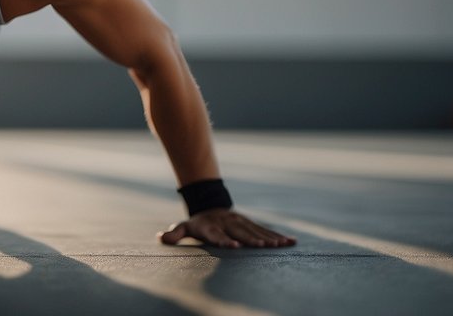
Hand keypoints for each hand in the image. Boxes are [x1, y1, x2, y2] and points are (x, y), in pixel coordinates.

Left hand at [159, 208, 295, 248]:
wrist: (210, 206)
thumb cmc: (198, 223)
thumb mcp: (185, 227)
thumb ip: (176, 234)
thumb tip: (161, 238)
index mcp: (212, 226)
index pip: (217, 235)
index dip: (224, 240)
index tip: (233, 246)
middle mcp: (228, 223)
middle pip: (240, 232)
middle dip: (252, 239)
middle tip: (264, 246)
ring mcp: (241, 222)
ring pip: (256, 230)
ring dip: (270, 238)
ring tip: (282, 245)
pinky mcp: (251, 224)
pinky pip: (266, 230)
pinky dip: (278, 236)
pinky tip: (291, 241)